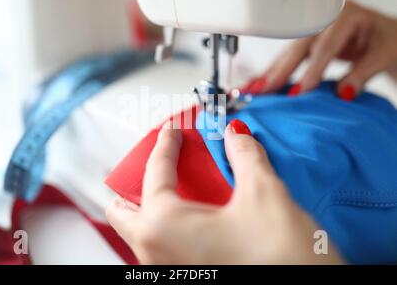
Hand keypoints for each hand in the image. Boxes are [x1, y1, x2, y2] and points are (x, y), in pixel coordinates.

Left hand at [106, 120, 343, 263]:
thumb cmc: (280, 263)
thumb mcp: (264, 196)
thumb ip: (245, 157)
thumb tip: (236, 136)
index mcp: (164, 226)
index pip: (154, 172)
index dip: (164, 146)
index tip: (172, 134)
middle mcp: (155, 254)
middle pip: (123, 212)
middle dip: (137, 185)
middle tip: (162, 166)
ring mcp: (166, 273)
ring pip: (142, 233)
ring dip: (154, 207)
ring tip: (182, 189)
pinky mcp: (186, 281)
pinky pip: (162, 249)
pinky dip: (170, 227)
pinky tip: (199, 218)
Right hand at [247, 0, 396, 100]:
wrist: (382, 35)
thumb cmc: (384, 42)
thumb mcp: (382, 55)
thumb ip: (363, 73)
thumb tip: (343, 93)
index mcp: (346, 16)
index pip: (325, 46)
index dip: (311, 70)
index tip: (299, 91)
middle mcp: (323, 20)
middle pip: (297, 48)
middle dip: (279, 72)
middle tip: (263, 92)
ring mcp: (310, 30)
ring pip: (286, 53)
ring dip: (268, 74)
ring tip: (251, 91)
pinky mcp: (303, 43)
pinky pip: (284, 58)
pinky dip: (270, 74)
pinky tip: (255, 84)